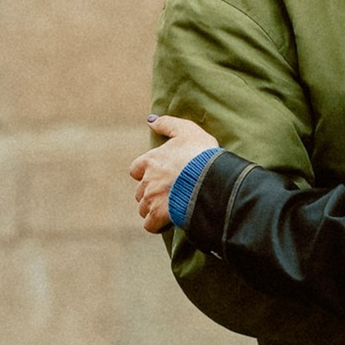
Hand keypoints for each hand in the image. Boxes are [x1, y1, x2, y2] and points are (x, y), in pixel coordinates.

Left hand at [132, 113, 218, 235]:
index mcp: (150, 161)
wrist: (209, 178)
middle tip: (170, 193)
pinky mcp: (159, 216)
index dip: (145, 174)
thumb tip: (150, 120)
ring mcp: (151, 199)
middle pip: (140, 191)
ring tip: (171, 208)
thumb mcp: (187, 130)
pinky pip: (150, 225)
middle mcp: (147, 180)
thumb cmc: (200, 154)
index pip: (136, 169)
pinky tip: (169, 221)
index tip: (160, 175)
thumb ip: (167, 124)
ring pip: (143, 208)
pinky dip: (157, 225)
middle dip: (151, 194)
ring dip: (154, 209)